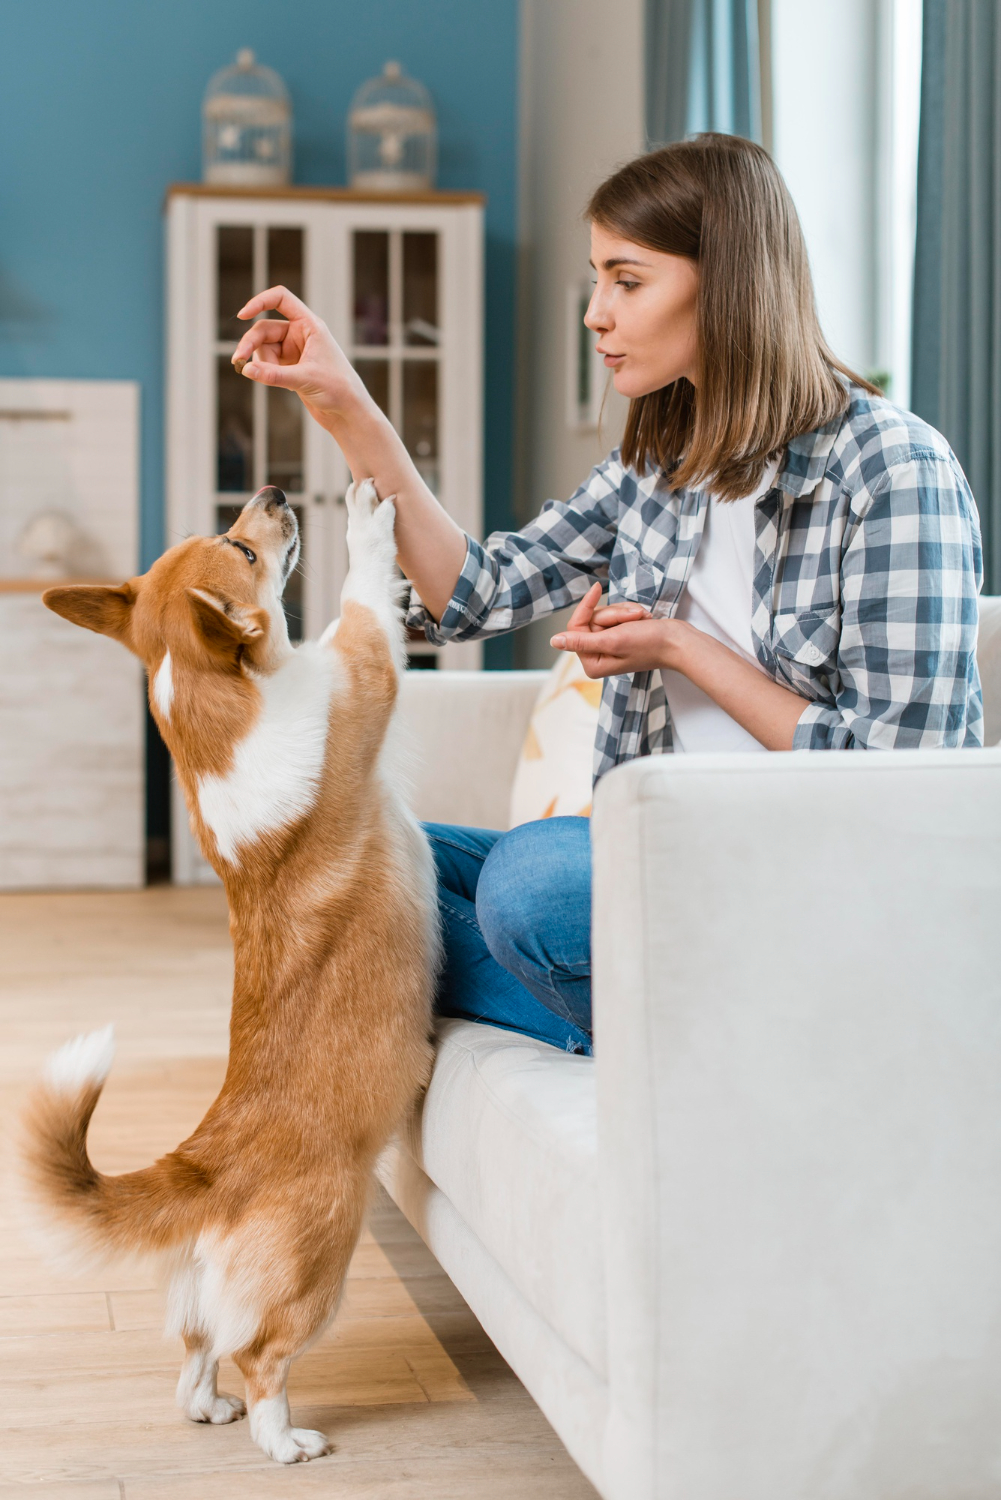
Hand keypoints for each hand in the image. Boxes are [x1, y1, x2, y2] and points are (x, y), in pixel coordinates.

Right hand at [232, 286, 373, 431]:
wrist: (348, 413)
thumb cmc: (338, 390)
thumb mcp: (304, 379)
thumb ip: (274, 374)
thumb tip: (246, 369)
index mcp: (310, 325)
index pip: (281, 299)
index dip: (260, 301)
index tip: (242, 315)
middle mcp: (301, 334)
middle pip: (265, 329)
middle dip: (250, 344)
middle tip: (238, 360)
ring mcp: (294, 351)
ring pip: (263, 348)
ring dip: (259, 362)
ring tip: (266, 379)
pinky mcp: (290, 368)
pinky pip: (267, 364)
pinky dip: (263, 371)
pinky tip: (267, 381)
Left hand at [550, 582, 673, 676]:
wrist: (678, 641)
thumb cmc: (649, 644)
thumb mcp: (612, 640)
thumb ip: (582, 642)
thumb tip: (554, 642)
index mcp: (592, 663)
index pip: (576, 626)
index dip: (587, 607)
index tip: (597, 588)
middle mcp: (597, 655)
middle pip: (591, 619)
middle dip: (614, 614)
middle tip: (633, 619)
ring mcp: (608, 645)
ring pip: (605, 614)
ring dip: (624, 612)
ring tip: (641, 621)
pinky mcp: (619, 635)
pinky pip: (616, 614)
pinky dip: (630, 612)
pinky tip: (643, 621)